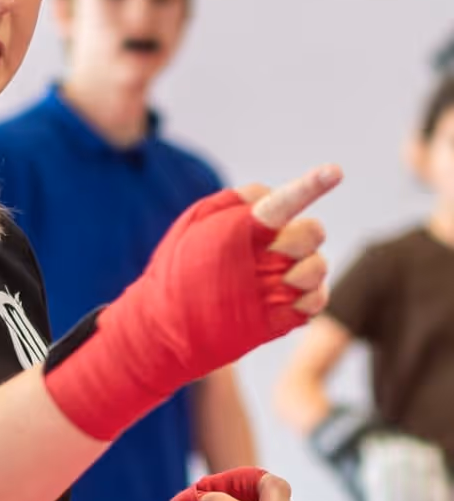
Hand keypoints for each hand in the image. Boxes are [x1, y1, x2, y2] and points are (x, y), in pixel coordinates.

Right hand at [43, 165, 342, 442]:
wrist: (165, 328)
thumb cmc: (176, 270)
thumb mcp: (192, 224)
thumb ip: (232, 202)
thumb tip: (269, 194)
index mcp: (240, 231)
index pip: (283, 202)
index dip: (311, 184)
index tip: (334, 171)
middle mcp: (263, 261)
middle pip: (312, 231)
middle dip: (301, 232)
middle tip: (276, 243)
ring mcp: (274, 293)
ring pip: (319, 266)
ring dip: (307, 264)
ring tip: (280, 270)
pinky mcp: (280, 321)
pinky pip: (317, 300)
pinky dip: (308, 294)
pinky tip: (285, 292)